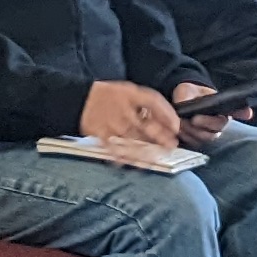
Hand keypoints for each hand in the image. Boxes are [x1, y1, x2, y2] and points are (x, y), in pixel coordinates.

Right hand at [68, 79, 193, 164]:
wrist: (80, 98)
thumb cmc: (110, 97)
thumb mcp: (130, 91)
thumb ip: (149, 103)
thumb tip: (169, 121)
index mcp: (130, 94)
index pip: (153, 101)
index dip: (167, 115)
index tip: (176, 127)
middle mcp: (121, 107)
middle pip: (145, 125)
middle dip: (160, 138)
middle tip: (171, 146)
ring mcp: (110, 121)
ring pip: (132, 140)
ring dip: (146, 152)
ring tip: (155, 160)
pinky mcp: (98, 133)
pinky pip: (112, 148)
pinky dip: (122, 157)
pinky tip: (130, 164)